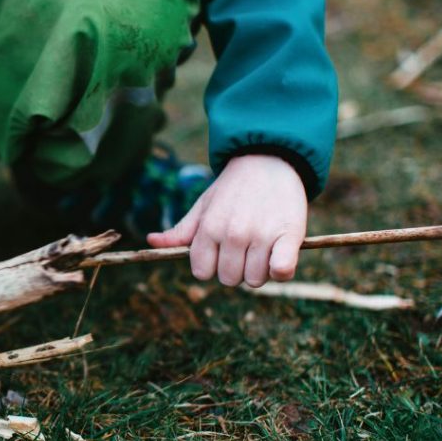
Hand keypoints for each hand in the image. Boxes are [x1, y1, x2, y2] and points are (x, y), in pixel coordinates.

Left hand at [147, 154, 306, 286]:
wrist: (269, 160)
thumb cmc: (233, 188)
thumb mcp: (204, 206)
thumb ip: (181, 230)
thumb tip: (152, 241)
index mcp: (209, 228)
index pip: (201, 272)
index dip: (212, 266)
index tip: (221, 252)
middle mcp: (233, 234)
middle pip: (228, 279)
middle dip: (235, 269)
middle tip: (245, 248)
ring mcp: (261, 236)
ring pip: (254, 280)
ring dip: (259, 270)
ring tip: (263, 247)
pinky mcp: (289, 236)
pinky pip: (281, 271)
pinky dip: (281, 270)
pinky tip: (280, 257)